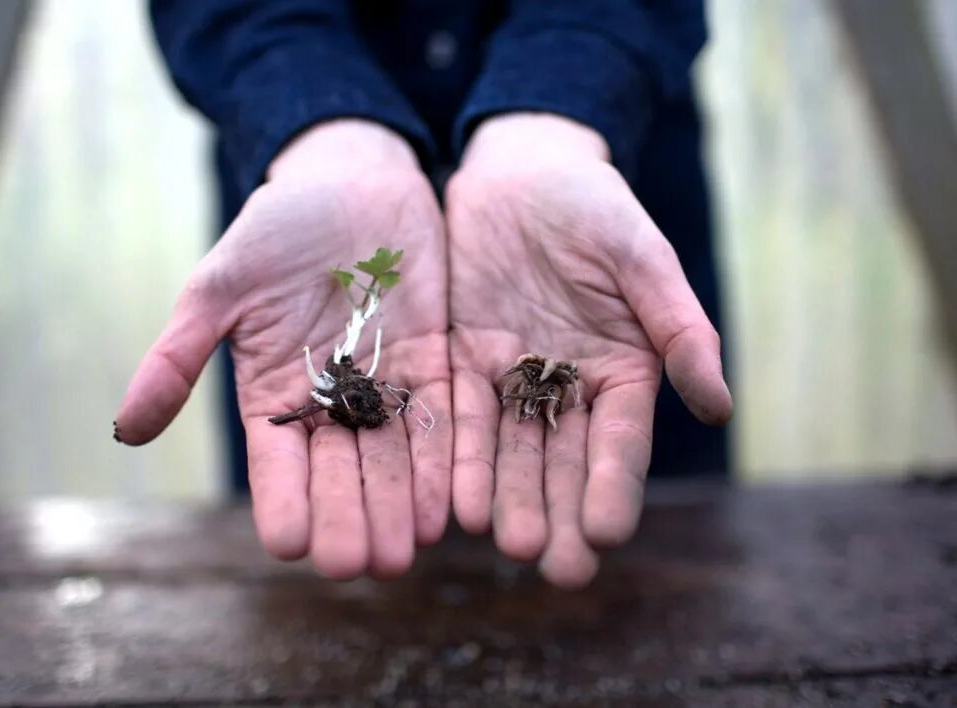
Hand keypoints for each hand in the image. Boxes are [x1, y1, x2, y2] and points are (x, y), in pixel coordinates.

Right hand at [115, 120, 451, 578]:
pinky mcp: (437, 363)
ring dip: (399, 506)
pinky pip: (441, 419)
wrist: (352, 180)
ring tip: (403, 551)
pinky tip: (448, 504)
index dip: (285, 504)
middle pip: (341, 474)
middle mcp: (334, 403)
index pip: (278, 465)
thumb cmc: (276, 228)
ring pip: (394, 459)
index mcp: (275, 395)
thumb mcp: (218, 288)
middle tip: (359, 565)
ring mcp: (389, 386)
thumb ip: (177, 357)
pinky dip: (443, 462)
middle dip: (350, 519)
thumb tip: (124, 431)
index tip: (291, 546)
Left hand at [446, 114, 731, 587]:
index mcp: (624, 370)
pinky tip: (458, 502)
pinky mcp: (462, 362)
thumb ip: (679, 328)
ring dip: (510, 500)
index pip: (621, 441)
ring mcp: (513, 379)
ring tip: (508, 547)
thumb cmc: (595, 206)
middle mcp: (568, 388)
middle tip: (556, 568)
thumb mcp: (643, 258)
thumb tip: (720, 406)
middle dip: (560, 513)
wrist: (521, 171)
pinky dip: (461, 459)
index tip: (606, 534)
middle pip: (565, 462)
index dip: (613, 487)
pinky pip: (460, 418)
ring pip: (512, 451)